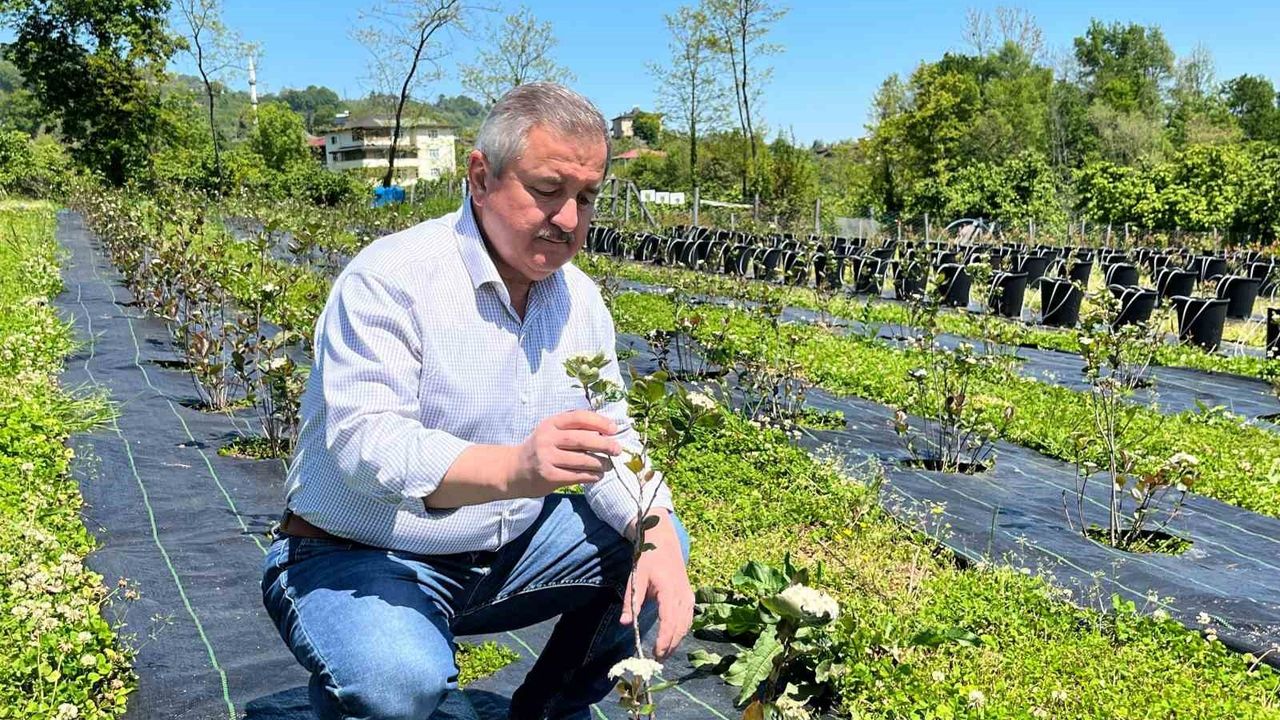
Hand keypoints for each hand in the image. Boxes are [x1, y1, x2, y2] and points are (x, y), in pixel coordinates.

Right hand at [513, 410, 621, 495]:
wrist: (513, 470)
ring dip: (600, 463)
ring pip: (581, 460)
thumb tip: (606, 432)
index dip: (599, 422)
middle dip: (604, 444)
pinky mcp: (548, 476)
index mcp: (550, 423)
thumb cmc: (539, 449)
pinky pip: (576, 475)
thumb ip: (572, 429)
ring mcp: (546, 458)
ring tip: (609, 465)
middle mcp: (547, 438)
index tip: (614, 429)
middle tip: (617, 449)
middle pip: (581, 439)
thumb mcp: (551, 432)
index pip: (578, 417)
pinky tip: (597, 476)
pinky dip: (591, 476)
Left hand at [620, 509, 692, 659]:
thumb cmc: (648, 559)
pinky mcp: (689, 596)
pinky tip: (672, 640)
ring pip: (686, 625)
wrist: (663, 542)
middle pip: (680, 627)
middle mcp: (683, 595)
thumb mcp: (636, 578)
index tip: (656, 653)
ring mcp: (688, 596)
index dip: (665, 639)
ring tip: (663, 654)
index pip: (670, 620)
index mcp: (669, 590)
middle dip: (670, 645)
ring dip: (676, 641)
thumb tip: (625, 623)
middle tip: (657, 660)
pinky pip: (688, 619)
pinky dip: (681, 632)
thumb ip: (632, 602)